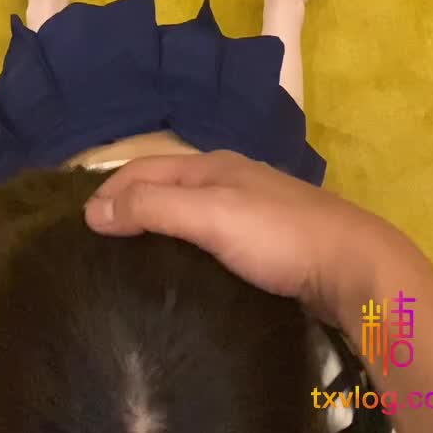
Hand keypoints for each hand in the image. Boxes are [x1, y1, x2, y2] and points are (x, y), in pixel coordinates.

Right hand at [85, 151, 387, 325]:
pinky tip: (182, 267)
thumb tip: (93, 210)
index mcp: (211, 165)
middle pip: (165, 183)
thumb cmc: (278, 235)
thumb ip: (154, 208)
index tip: (79, 225)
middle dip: (129, 201)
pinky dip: (184, 242)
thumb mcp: (210, 215)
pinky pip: (210, 233)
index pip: (144, 168)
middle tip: (98, 239)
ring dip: (157, 222)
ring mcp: (250, 208)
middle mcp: (228, 178)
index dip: (109, 191)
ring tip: (132, 254)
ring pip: (189, 207)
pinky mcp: (266, 241)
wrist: (353, 264)